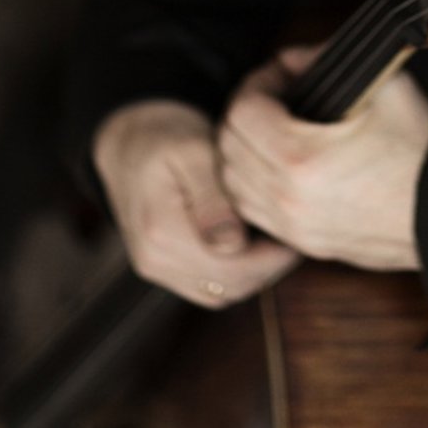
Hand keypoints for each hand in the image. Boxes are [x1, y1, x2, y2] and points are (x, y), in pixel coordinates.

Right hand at [92, 99, 295, 307]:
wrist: (129, 139)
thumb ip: (212, 199)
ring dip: (254, 274)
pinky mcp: (163, 267)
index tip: (298, 233)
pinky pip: (207, 286)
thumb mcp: (193, 152)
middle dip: (269, 268)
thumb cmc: (165, 135)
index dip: (272, 258)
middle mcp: (154, 260)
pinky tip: (254, 246)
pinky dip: (235, 274)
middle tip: (297, 237)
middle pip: (227, 287)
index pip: (230, 268)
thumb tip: (233, 245)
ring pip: (220, 292)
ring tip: (279, 241)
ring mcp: (156, 267)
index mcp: (161, 232)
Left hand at [218, 51, 427, 269]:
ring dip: (244, 153)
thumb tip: (299, 58)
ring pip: (234, 187)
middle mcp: (288, 199)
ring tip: (273, 132)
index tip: (280, 73)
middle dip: (245, 114)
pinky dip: (256, 187)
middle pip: (229, 149)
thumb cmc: (423, 149)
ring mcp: (295, 228)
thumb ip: (331, 62)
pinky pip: (257, 215)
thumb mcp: (385, 87)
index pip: (243, 112)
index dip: (257, 82)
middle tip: (274, 97)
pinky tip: (282, 168)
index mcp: (301, 158)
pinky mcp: (307, 245)